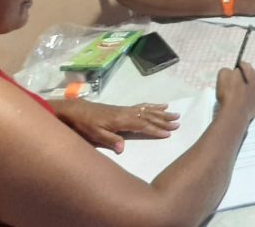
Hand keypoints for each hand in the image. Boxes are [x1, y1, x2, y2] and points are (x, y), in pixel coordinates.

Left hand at [54, 100, 179, 153]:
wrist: (76, 110)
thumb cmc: (84, 125)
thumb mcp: (94, 135)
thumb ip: (110, 140)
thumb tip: (123, 149)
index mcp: (121, 121)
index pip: (142, 126)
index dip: (155, 130)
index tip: (168, 133)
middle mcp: (127, 113)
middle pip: (149, 117)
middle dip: (164, 120)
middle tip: (178, 123)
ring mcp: (126, 109)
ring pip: (148, 110)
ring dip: (162, 113)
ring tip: (175, 114)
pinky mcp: (124, 108)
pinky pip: (143, 106)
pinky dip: (153, 106)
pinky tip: (161, 105)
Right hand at [216, 62, 254, 122]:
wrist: (235, 112)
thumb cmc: (228, 94)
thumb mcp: (222, 76)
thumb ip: (227, 71)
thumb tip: (231, 72)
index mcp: (247, 70)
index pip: (243, 64)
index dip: (238, 67)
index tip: (233, 71)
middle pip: (252, 72)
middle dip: (246, 75)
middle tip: (238, 81)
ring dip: (253, 82)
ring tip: (246, 88)